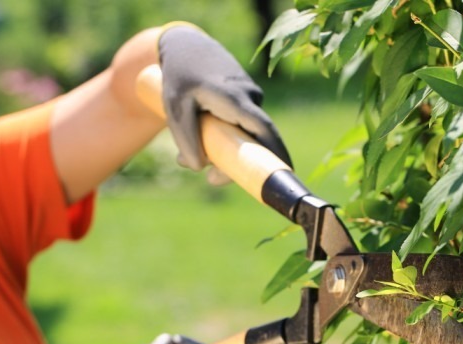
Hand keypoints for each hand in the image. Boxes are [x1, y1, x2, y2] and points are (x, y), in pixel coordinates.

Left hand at [158, 23, 291, 170]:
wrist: (186, 44)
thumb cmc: (180, 75)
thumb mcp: (175, 108)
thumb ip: (186, 139)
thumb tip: (198, 168)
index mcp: (236, 98)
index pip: (264, 129)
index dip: (277, 152)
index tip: (287, 172)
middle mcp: (249, 97)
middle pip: (256, 139)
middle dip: (240, 163)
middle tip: (212, 179)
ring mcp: (250, 97)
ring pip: (245, 134)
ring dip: (224, 150)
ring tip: (189, 155)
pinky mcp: (245, 100)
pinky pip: (241, 125)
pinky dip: (224, 137)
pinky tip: (200, 136)